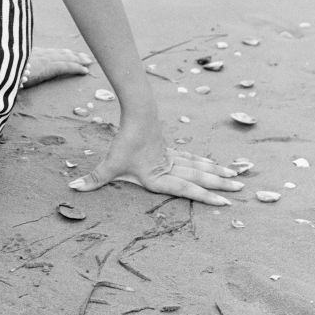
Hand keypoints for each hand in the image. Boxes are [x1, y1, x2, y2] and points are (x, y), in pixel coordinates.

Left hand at [68, 123, 242, 206]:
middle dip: (220, 184)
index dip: (204, 196)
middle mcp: (169, 168)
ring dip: (216, 172)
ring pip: (199, 166)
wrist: (138, 112)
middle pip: (199, 176)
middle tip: (242, 188)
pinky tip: (211, 163)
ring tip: (236, 176)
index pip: (186, 189)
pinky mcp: (168, 146)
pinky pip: (191, 156)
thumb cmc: (125, 141)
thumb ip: (94, 179)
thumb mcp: (109, 163)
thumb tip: (73, 189)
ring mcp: (171, 156)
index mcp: (159, 177)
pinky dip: (203, 161)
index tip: (225, 202)